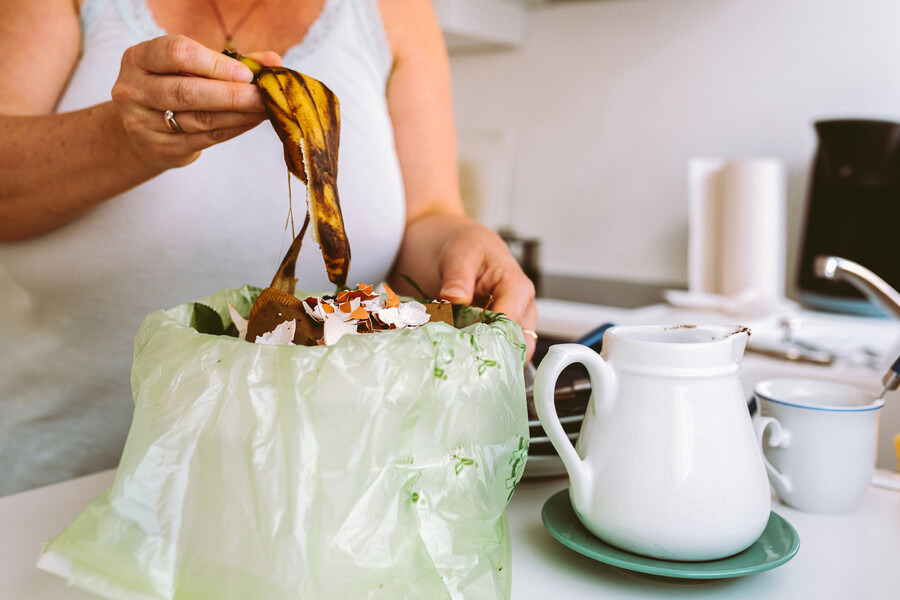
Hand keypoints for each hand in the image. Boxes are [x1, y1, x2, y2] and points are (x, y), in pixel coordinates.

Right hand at [111, 35, 280, 169]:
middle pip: (187, 91)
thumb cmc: (172, 88)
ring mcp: (142, 122)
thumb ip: (229, 61)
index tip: (246, 73)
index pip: (176, 54)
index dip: (214, 63)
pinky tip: (251, 121)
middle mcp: (133, 89)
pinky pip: (204, 138)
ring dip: (239, 114)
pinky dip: (233, 129)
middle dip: (231, 94)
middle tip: (263, 96)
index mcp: (139, 58)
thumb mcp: (189, 68)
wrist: (140, 132)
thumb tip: (273, 62)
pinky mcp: (159, 148)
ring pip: (199, 119)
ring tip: (265, 108)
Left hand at [437, 223, 537, 360]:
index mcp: (517, 288)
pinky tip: (459, 358)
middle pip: (516, 346)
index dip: (488, 339)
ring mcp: (512, 325)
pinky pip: (495, 354)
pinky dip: (479, 358)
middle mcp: (521, 310)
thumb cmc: (466, 245)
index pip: (510, 324)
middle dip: (489, 356)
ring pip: (508, 355)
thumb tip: (454, 300)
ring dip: (484, 360)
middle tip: (458, 359)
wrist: (459, 244)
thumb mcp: (460, 253)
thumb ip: (458, 278)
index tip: (463, 347)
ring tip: (456, 360)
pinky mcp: (498, 334)